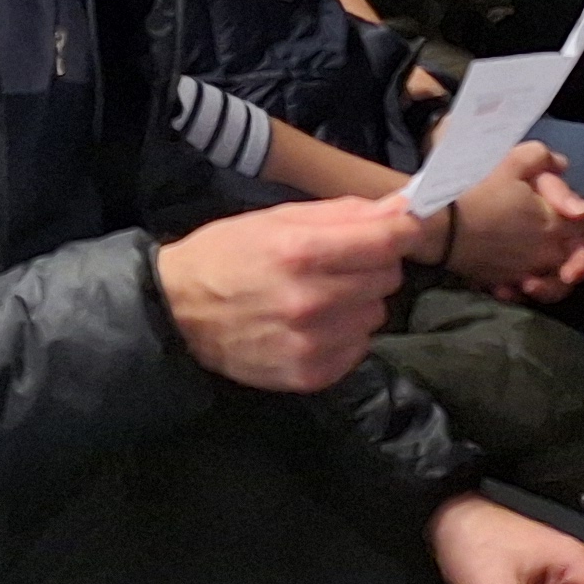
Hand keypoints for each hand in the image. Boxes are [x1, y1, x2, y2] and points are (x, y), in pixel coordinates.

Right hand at [153, 197, 412, 391]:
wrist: (178, 312)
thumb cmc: (227, 254)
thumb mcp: (276, 219)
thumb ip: (342, 214)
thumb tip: (401, 209)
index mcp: (300, 252)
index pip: (384, 242)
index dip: (403, 230)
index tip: (405, 226)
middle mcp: (311, 300)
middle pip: (387, 278)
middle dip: (372, 264)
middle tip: (338, 261)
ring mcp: (313, 343)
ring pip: (376, 314)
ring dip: (358, 301)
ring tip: (320, 295)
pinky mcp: (312, 375)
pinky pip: (359, 347)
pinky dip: (345, 333)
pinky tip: (313, 324)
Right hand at [437, 144, 583, 305]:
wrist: (437, 227)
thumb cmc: (475, 191)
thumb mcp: (509, 160)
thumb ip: (541, 158)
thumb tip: (561, 165)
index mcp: (555, 223)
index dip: (580, 208)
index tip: (567, 204)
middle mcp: (548, 253)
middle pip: (580, 260)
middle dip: (577, 255)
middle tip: (561, 240)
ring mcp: (526, 271)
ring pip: (555, 285)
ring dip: (553, 279)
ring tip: (538, 270)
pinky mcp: (503, 283)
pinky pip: (521, 292)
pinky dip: (520, 288)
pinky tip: (511, 281)